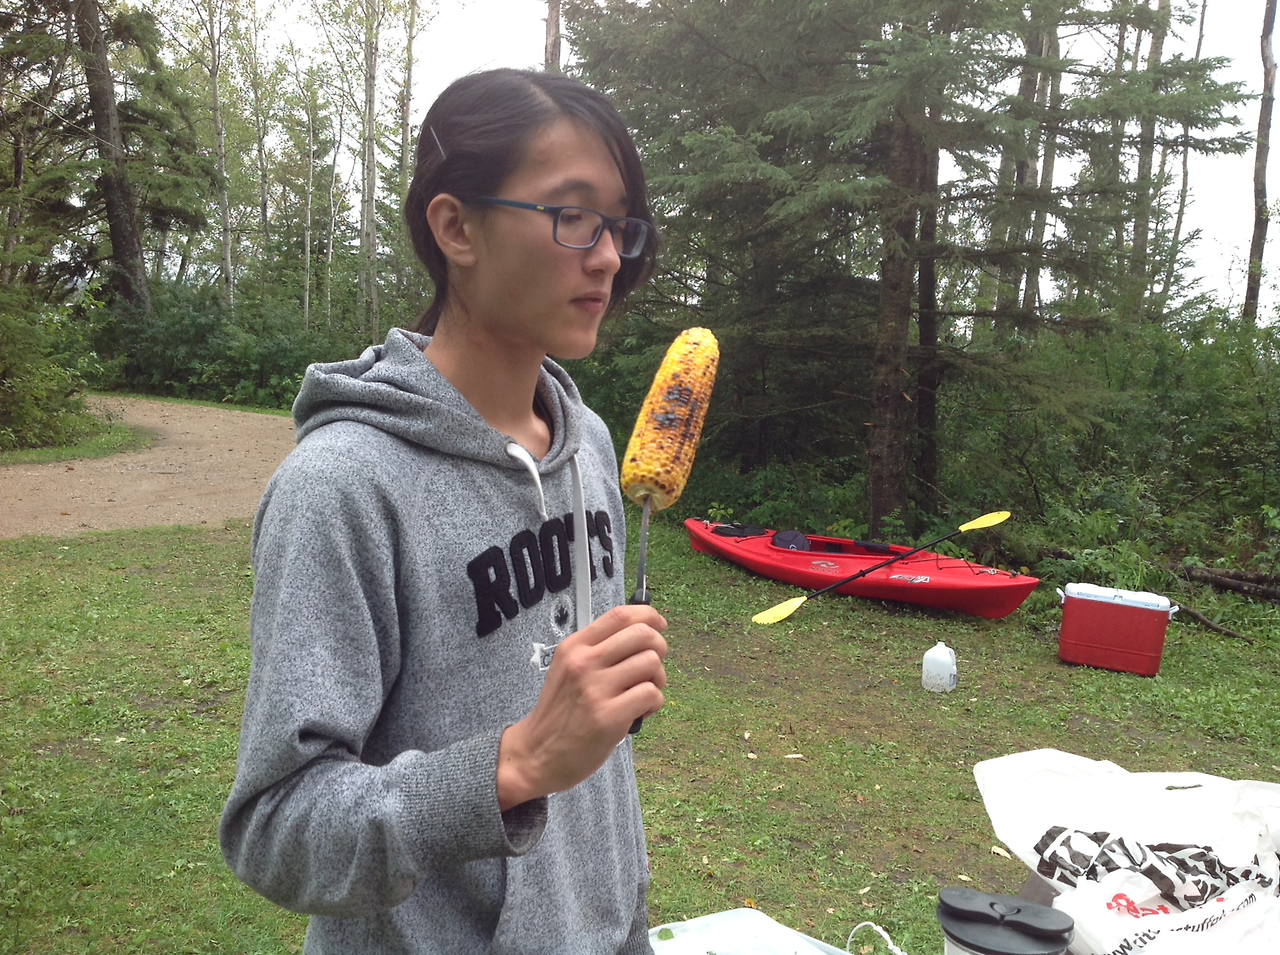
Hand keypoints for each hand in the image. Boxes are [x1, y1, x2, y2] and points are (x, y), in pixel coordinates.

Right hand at [496, 604, 667, 809]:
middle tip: (651, 669)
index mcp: (576, 647)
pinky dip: (654, 704)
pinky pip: (651, 694)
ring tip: (643, 694)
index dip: (649, 615)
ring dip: (658, 679)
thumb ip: (598, 651)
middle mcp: (584, 662)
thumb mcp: (569, 669)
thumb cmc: (560, 713)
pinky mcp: (608, 717)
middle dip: (659, 648)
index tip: (659, 626)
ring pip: (651, 663)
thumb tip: (643, 632)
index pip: (620, 615)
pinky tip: (640, 713)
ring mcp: (596, 689)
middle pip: (643, 634)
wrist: (536, 754)